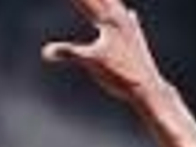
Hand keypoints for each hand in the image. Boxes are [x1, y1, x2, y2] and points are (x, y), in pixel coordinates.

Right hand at [42, 0, 165, 103]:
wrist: (148, 88)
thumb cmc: (120, 75)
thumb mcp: (91, 63)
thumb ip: (68, 53)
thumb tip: (46, 52)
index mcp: (109, 20)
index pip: (87, 0)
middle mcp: (121, 18)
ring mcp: (131, 28)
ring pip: (116, 6)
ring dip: (108, 1)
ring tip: (104, 0)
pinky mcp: (137, 40)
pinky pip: (128, 20)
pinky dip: (123, 14)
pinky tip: (129, 14)